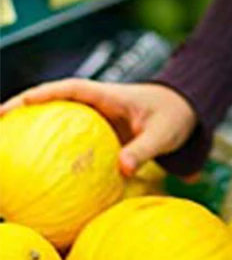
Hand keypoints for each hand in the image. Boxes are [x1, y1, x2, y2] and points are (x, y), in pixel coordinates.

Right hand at [0, 79, 198, 177]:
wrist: (187, 111)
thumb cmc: (175, 116)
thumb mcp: (164, 132)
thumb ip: (144, 149)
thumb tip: (123, 168)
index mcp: (110, 95)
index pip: (72, 88)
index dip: (45, 93)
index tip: (20, 103)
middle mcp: (98, 103)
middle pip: (55, 100)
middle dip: (25, 106)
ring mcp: (96, 117)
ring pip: (58, 118)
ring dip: (33, 125)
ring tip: (5, 142)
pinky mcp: (98, 132)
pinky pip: (70, 138)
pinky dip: (52, 147)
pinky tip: (38, 171)